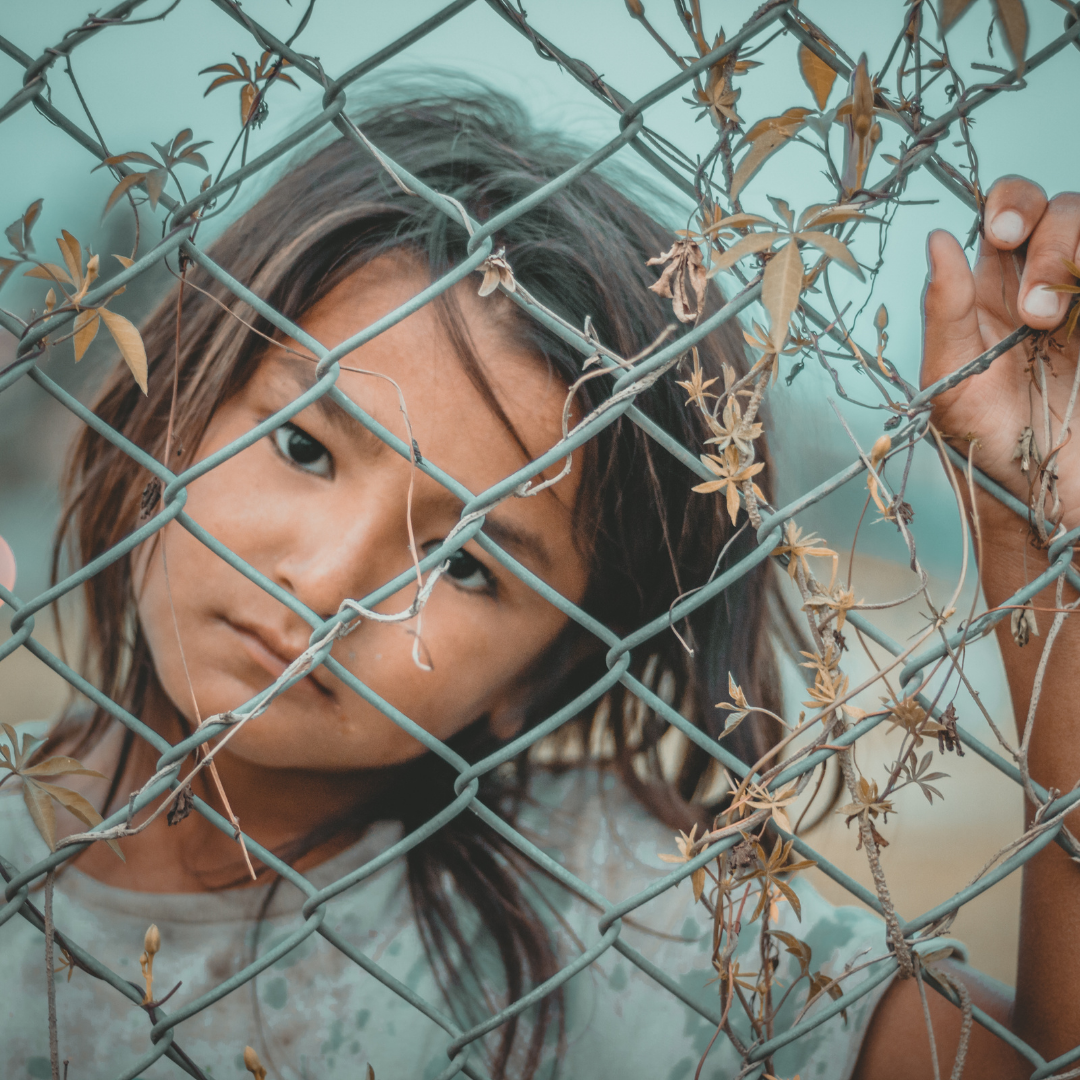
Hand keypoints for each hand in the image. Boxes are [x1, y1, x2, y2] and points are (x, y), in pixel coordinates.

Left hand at [920, 178, 1079, 538]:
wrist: (1041, 497)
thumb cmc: (984, 445)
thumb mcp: (949, 380)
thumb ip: (945, 310)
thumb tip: (940, 239)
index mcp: (989, 292)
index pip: (1006, 214)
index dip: (1010, 204)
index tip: (1001, 237)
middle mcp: (1041, 286)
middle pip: (1061, 211)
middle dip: (1051, 237)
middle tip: (1034, 310)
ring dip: (1075, 255)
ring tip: (1050, 323)